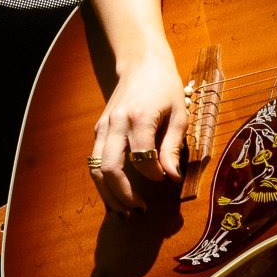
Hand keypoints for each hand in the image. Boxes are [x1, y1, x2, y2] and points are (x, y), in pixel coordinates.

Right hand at [88, 55, 186, 213]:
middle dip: (123, 195)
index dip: (153, 174)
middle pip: (110, 168)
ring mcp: (103, 127)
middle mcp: (116, 123)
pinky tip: (116, 196)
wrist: (142, 64)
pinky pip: (96, 161)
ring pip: (97, 168)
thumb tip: (172, 177)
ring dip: (108, 194)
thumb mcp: (179, 113)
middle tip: (139, 211)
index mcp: (138, 117)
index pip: (142, 157)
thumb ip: (173, 146)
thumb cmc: (165, 88)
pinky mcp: (98, 130)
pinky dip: (103, 182)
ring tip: (124, 212)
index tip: (165, 178)